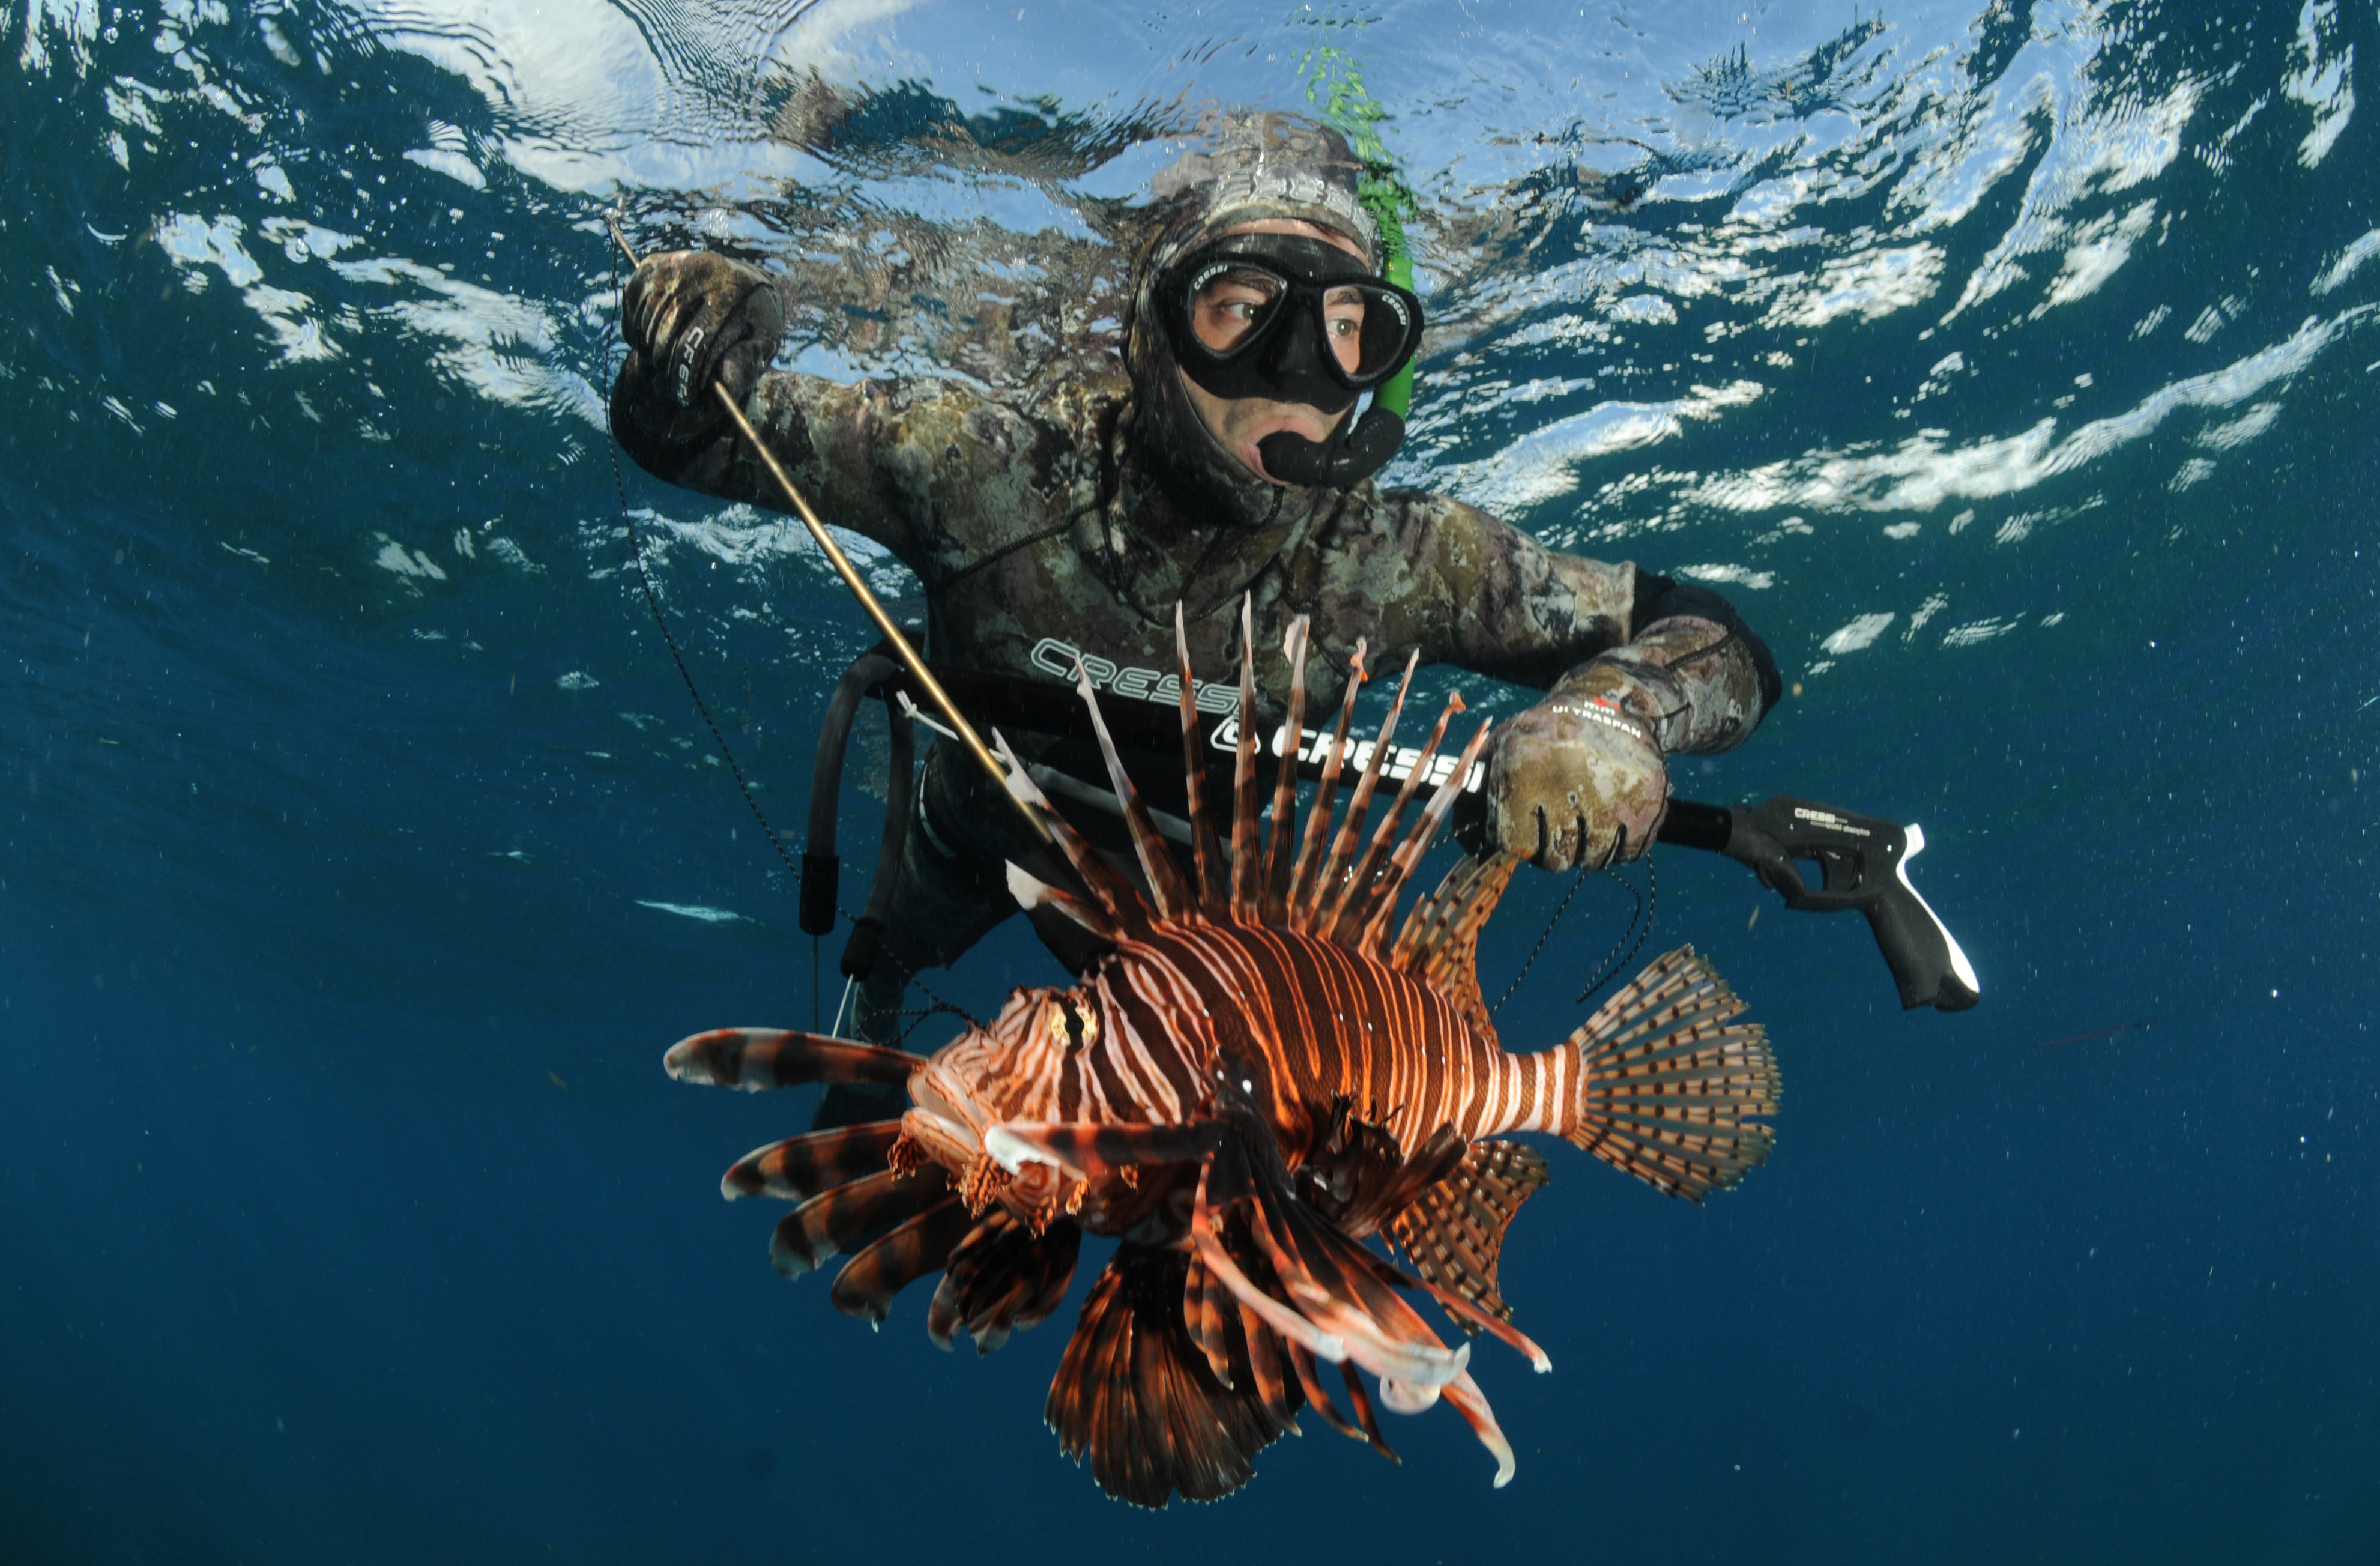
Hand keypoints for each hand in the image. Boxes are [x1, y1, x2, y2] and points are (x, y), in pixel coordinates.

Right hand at [621, 251, 783, 411]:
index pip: (696, 342)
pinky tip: (649, 339)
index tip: (685, 395)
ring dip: (649, 349)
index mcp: (732, 290)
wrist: (743, 280)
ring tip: (662, 362)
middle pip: (665, 332)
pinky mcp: (653, 263)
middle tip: (672, 378)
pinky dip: (635, 327)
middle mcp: (700, 270)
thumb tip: (722, 388)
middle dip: (665, 365)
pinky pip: (631, 303)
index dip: (686, 374)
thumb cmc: (753, 320)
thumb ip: (746, 365)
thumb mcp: (763, 341)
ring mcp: (674, 264)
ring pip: (646, 320)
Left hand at [1486, 683, 1667, 871]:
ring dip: (1586, 848)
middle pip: (1554, 859)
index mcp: (1524, 770)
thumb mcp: (1501, 747)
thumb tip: (1471, 844)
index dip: (1516, 843)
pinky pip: (1629, 853)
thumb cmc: (1543, 733)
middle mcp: (1569, 785)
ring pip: (1593, 860)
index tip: (1522, 831)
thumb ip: (1475, 793)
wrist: (1610, 701)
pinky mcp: (1649, 803)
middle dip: (1550, 849)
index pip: (1513, 845)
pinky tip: (1610, 818)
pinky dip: (1619, 845)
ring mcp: (1614, 796)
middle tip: (1557, 824)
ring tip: (1584, 816)